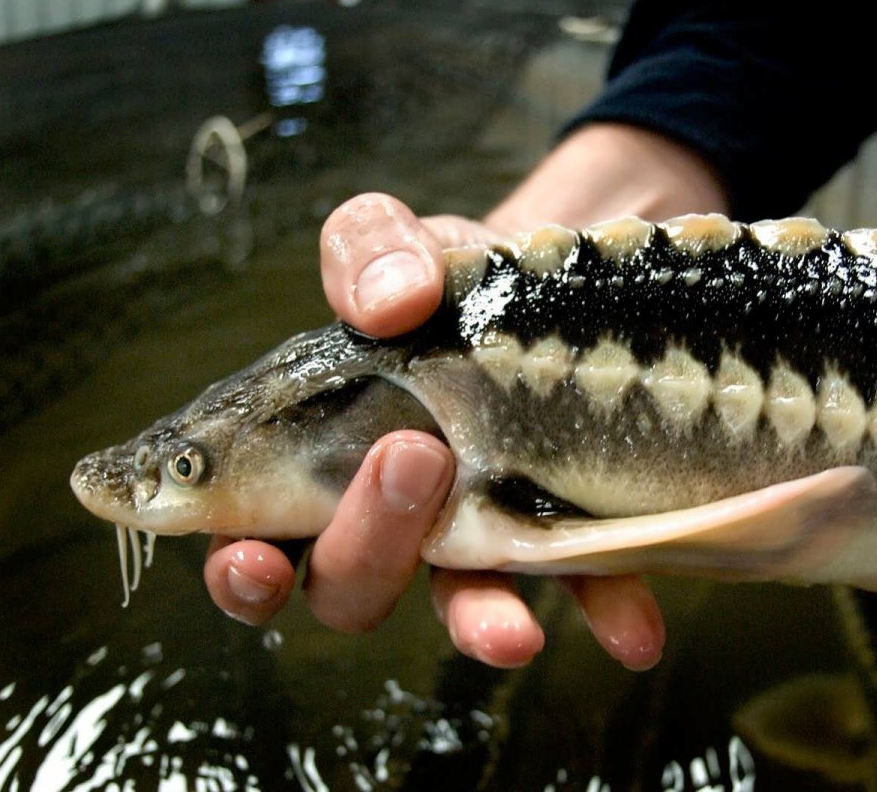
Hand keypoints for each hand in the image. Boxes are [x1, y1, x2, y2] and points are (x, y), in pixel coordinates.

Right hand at [204, 192, 665, 669]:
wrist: (562, 278)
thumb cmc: (452, 279)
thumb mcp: (404, 245)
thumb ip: (367, 251)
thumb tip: (388, 300)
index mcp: (324, 458)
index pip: (258, 536)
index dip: (241, 569)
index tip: (254, 558)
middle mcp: (397, 515)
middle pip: (351, 582)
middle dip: (368, 542)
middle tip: (415, 456)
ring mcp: (483, 531)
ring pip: (459, 603)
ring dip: (477, 620)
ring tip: (509, 630)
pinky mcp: (568, 531)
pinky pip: (583, 588)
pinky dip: (606, 611)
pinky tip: (634, 630)